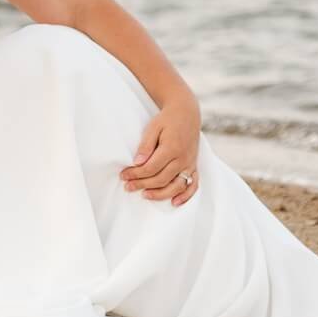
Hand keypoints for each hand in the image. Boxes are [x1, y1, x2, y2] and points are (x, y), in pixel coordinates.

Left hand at [121, 89, 200, 204]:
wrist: (187, 114)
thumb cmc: (167, 120)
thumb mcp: (153, 127)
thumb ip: (146, 145)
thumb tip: (137, 162)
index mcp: (171, 148)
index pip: (150, 168)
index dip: (135, 174)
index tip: (123, 175)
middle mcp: (182, 158)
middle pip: (161, 179)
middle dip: (142, 184)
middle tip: (128, 187)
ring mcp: (190, 164)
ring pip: (176, 186)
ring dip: (160, 194)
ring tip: (144, 195)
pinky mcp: (194, 166)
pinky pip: (193, 185)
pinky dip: (186, 196)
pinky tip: (174, 202)